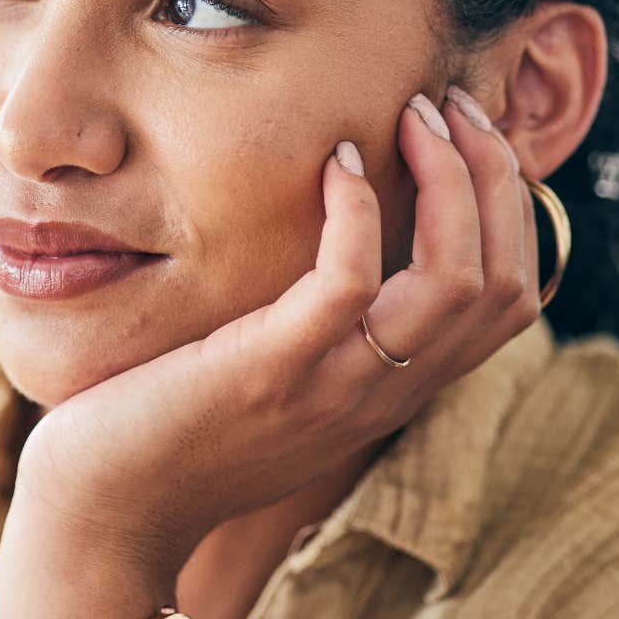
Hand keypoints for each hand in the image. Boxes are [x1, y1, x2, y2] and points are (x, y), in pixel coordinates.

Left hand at [0, 87, 540, 618]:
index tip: (467, 137)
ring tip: (410, 117)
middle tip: (446, 105)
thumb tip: (344, 239)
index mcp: (392, 389)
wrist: (107, 513)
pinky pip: (348, 285)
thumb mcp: (277, 375)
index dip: (511, 210)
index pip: (511, 303)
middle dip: (493, 177)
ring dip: (448, 181)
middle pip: (501, 283)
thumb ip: (323, 326)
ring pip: (451, 282)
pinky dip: (356, 211)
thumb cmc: (174, 426)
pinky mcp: (269, 372)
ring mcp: (331, 386)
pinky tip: (333, 161)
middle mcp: (381, 393)